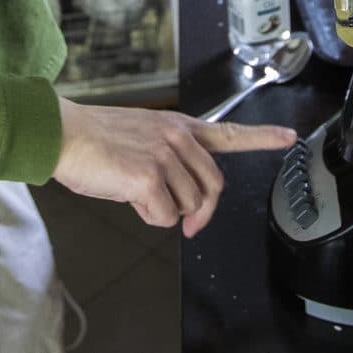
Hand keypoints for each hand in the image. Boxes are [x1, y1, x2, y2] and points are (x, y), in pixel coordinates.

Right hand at [52, 97, 295, 237]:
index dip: (263, 137)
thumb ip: (172, 157)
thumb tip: (183, 198)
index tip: (290, 136)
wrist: (62, 134)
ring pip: (189, 205)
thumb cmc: (96, 140)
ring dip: (167, 211)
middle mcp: (179, 138)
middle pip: (214, 187)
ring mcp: (166, 155)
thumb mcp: (144, 137)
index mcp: (181, 127)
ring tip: (137, 195)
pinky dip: (150, 217)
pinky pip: (166, 216)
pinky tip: (129, 199)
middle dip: (202, 212)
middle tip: (189, 225)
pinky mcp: (149, 176)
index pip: (230, 132)